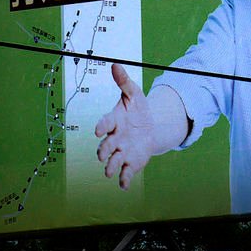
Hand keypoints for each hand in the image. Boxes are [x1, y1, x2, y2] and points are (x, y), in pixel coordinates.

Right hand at [95, 63, 155, 189]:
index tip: (99, 130)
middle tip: (103, 155)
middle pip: (105, 146)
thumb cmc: (138, 110)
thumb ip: (125, 82)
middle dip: (103, 151)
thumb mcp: (134, 94)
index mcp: (114, 121)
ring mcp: (122, 152)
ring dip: (110, 167)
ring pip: (112, 162)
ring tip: (109, 173)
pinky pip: (125, 173)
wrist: (150, 127)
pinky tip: (124, 186)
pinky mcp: (131, 163)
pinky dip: (124, 180)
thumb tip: (116, 64)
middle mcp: (114, 139)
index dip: (102, 126)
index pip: (105, 123)